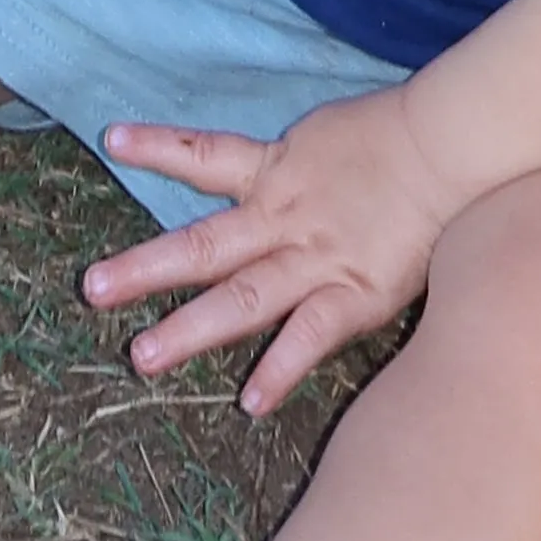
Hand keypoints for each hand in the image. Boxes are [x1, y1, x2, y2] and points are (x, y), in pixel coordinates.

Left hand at [82, 86, 464, 411]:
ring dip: (190, 329)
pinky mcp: (353, 293)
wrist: (450, 146)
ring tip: (141, 357)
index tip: (112, 139)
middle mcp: (283, 218)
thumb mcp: (332, 142)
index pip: (205, 154)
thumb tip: (274, 185)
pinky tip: (250, 401)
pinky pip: (309, 335)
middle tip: (91, 290)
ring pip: (242, 298)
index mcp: (276, 172)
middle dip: (146, 269)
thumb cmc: (397, 140)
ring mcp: (314, 258)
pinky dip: (281, 368)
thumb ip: (300, 170)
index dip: (159, 147)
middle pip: (202, 246)